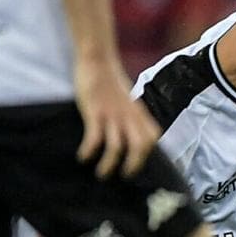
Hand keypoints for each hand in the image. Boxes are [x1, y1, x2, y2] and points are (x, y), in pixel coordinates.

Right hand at [75, 56, 158, 177]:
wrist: (98, 60)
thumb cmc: (111, 82)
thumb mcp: (128, 100)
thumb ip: (132, 116)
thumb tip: (132, 135)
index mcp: (139, 113)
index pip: (153, 137)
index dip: (149, 152)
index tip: (138, 163)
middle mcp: (129, 116)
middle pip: (140, 146)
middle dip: (133, 165)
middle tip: (124, 176)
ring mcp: (112, 115)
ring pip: (117, 147)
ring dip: (109, 165)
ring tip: (101, 174)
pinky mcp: (95, 112)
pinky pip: (95, 138)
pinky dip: (89, 151)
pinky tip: (83, 157)